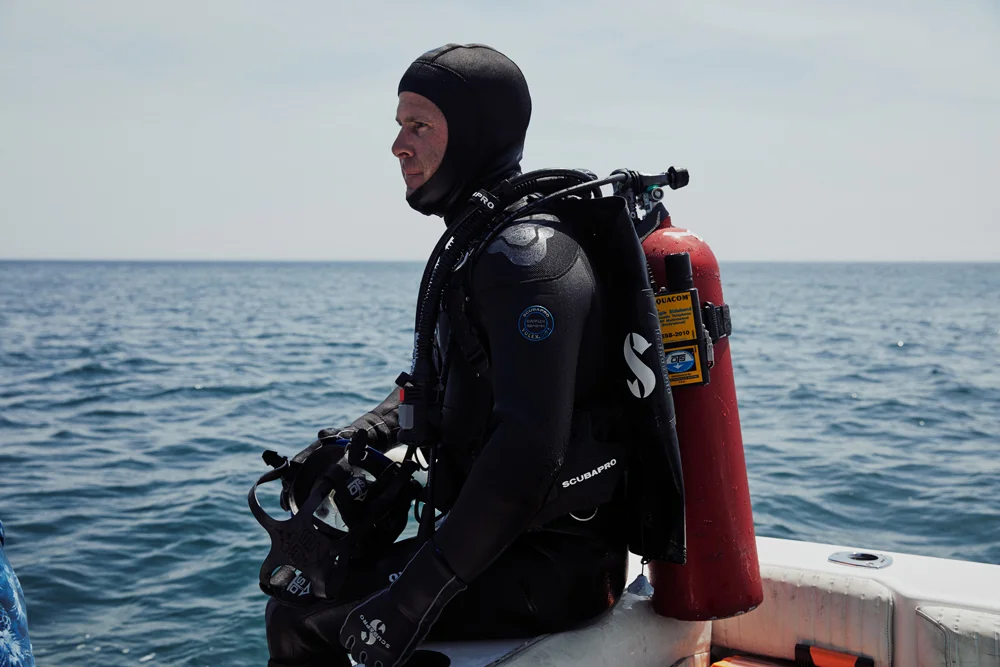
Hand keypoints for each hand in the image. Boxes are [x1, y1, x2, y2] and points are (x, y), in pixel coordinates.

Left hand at [339, 541, 464, 666]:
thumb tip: (365, 630)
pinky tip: (394, 654)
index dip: (355, 641)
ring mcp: (373, 650)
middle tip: (377, 645)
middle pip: (356, 654)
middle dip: (365, 650)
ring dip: (375, 659)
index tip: (361, 641)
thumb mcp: (369, 607)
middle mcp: (360, 639)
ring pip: (368, 664)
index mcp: (352, 624)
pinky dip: (387, 662)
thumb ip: (363, 622)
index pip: (345, 640)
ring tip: (386, 651)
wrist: (409, 601)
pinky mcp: (388, 658)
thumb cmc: (395, 598)